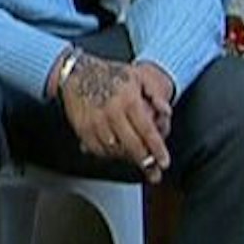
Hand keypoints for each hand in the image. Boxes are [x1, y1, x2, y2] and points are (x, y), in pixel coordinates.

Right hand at [59, 51, 171, 180]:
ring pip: (115, 150)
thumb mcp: (138, 76)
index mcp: (128, 100)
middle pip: (132, 145)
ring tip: (135, 160)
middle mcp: (112, 113)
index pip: (147, 131)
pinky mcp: (83, 129)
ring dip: (127, 158)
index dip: (157, 149)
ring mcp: (95, 123)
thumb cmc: (109, 75)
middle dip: (144, 160)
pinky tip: (116, 153)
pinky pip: (98, 150)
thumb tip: (166, 112)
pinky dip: (108, 155)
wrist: (77, 73)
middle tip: (153, 170)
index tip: (164, 162)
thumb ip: (156, 93)